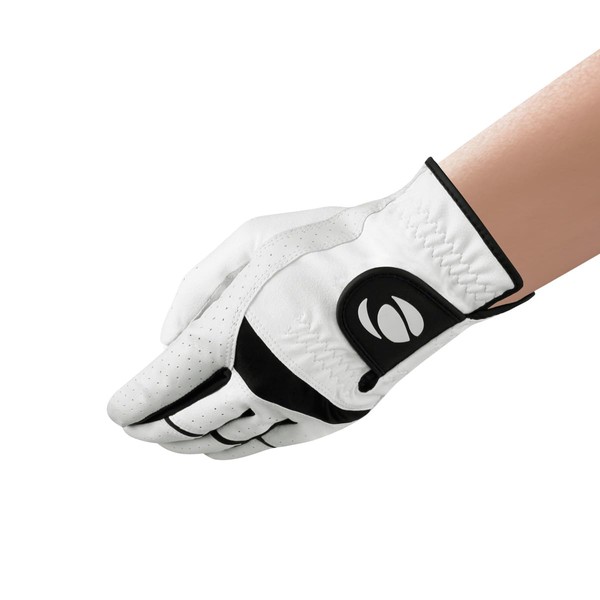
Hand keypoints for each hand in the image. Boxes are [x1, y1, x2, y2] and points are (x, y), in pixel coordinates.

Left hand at [108, 159, 527, 458]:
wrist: (415, 268)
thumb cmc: (331, 242)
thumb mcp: (253, 238)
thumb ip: (199, 287)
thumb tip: (168, 337)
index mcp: (233, 330)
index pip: (166, 383)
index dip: (135, 403)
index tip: (115, 414)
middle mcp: (261, 378)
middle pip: (191, 421)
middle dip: (157, 428)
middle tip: (137, 429)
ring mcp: (299, 403)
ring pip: (230, 439)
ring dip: (192, 442)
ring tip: (171, 440)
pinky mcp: (331, 416)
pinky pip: (272, 442)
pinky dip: (238, 448)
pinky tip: (220, 449)